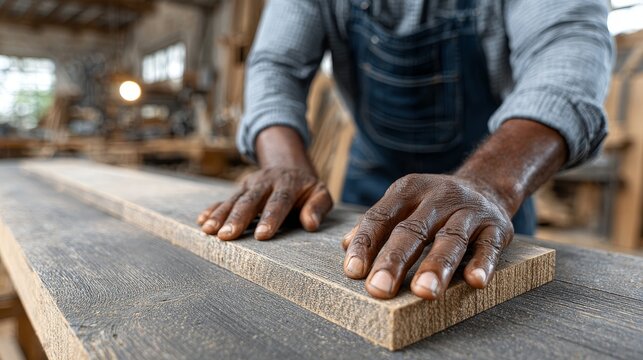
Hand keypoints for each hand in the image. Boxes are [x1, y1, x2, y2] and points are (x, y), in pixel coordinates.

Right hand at [197, 167, 332, 239]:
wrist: (289, 165)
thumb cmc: (307, 188)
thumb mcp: (320, 193)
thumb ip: (318, 207)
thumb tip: (311, 224)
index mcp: (288, 184)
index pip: (279, 201)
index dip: (270, 218)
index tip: (261, 235)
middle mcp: (266, 182)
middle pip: (251, 200)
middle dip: (237, 218)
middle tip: (226, 236)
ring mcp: (250, 184)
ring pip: (235, 200)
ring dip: (220, 215)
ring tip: (209, 230)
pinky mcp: (240, 189)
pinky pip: (225, 199)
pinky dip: (213, 209)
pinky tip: (201, 221)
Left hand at [341, 174, 513, 299]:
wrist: (486, 186)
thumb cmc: (433, 205)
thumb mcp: (404, 204)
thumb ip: (378, 224)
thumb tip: (345, 246)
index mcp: (408, 190)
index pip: (381, 217)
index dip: (366, 244)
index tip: (353, 271)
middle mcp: (438, 196)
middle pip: (413, 230)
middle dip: (395, 260)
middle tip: (379, 289)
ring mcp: (469, 210)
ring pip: (451, 239)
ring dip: (436, 266)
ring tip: (424, 292)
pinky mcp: (496, 226)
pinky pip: (489, 246)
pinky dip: (483, 263)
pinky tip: (474, 281)